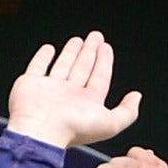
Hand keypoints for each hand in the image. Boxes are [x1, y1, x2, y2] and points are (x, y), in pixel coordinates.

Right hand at [8, 33, 142, 151]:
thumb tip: (137, 98)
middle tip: (96, 37)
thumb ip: (127, 112)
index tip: (106, 48)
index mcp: (86, 103)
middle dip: (90, 52)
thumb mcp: (110, 124)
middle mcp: (69, 96)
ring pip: (64, 65)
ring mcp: (50, 89)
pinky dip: (43, 57)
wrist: (40, 130)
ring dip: (71, 53)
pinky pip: (38, 66)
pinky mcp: (31, 83)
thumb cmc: (72, 129)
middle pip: (83, 68)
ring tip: (78, 40)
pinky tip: (49, 49)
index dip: (104, 62)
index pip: (100, 77)